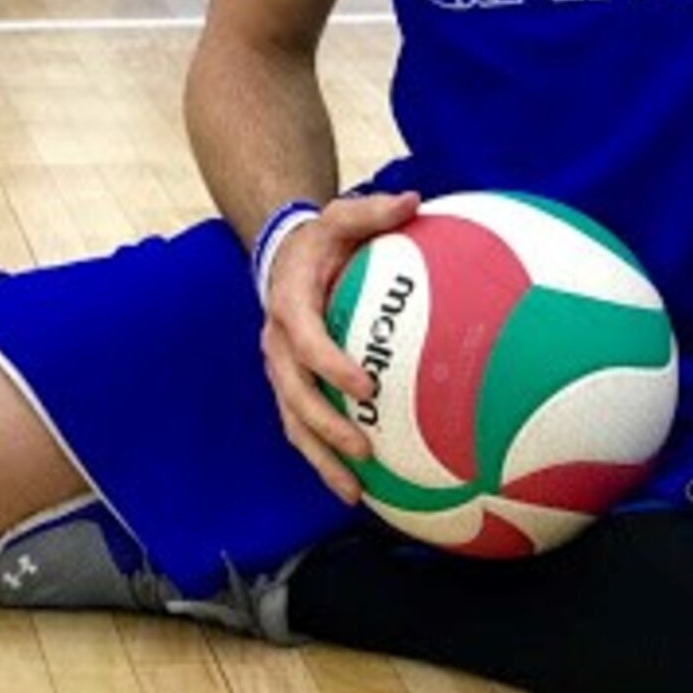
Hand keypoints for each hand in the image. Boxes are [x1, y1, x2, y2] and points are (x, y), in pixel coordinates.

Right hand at [259, 189, 419, 500]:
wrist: (284, 256)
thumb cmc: (323, 239)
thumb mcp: (342, 215)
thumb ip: (373, 210)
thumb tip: (414, 200)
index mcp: (290, 304)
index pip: (304, 340)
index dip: (329, 365)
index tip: (366, 386)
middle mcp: (278, 343)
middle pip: (292, 394)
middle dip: (324, 427)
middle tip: (363, 448)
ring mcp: (281, 370)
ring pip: (293, 422)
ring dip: (320, 458)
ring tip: (354, 492)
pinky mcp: (291, 386)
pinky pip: (303, 427)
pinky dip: (325, 457)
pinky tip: (361, 485)